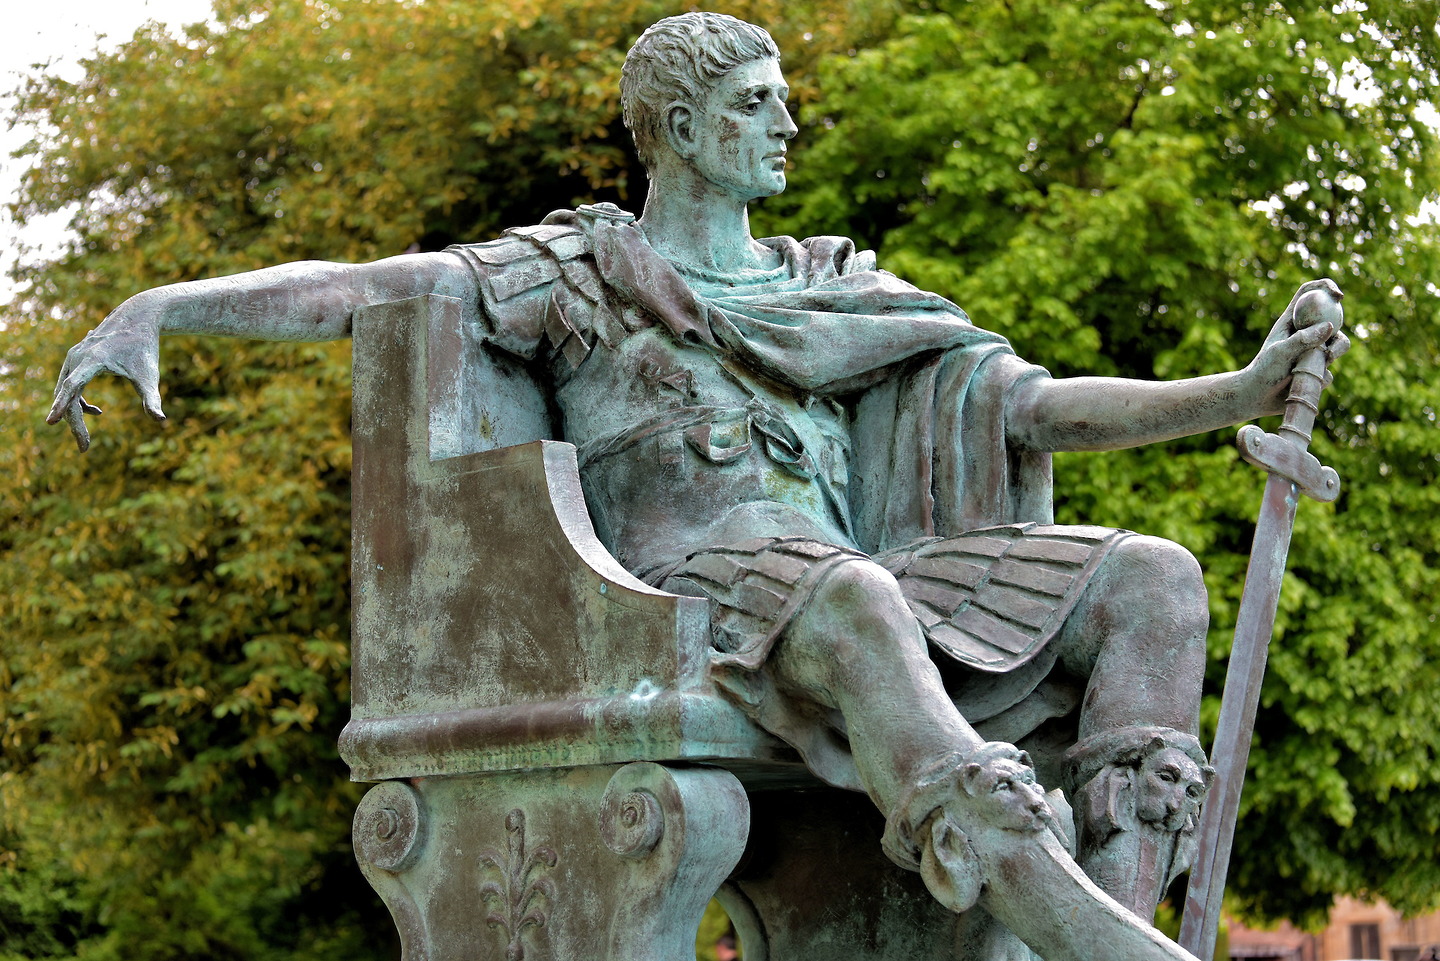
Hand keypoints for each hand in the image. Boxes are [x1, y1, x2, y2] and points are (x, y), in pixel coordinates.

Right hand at [46, 298, 165, 451]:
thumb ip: (152, 398)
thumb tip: (160, 420)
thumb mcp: (149, 375)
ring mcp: (73, 357)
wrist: (137, 318)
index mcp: (93, 359)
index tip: (50, 422)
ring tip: (85, 440)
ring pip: (67, 391)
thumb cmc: (145, 348)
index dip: (62, 405)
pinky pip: (70, 384)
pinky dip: (80, 401)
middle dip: (74, 423)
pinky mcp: (75, 359)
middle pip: (68, 395)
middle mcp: (77, 356)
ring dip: (75, 415)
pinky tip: (98, 412)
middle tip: (85, 448)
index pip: (74, 386)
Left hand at [1246, 279, 1349, 415]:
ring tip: (1311, 370)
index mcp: (1292, 321)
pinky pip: (1329, 373)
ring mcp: (1312, 352)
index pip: (1311, 293)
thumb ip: (1303, 339)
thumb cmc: (1263, 371)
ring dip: (1331, 358)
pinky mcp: (1316, 371)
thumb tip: (1329, 327)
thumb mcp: (1280, 352)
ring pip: (1337, 348)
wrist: (1256, 399)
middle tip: (1331, 350)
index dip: (1326, 287)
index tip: (1338, 296)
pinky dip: (1320, 378)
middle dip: (1338, 337)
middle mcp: (1305, 333)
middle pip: (1334, 321)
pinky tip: (1301, 385)